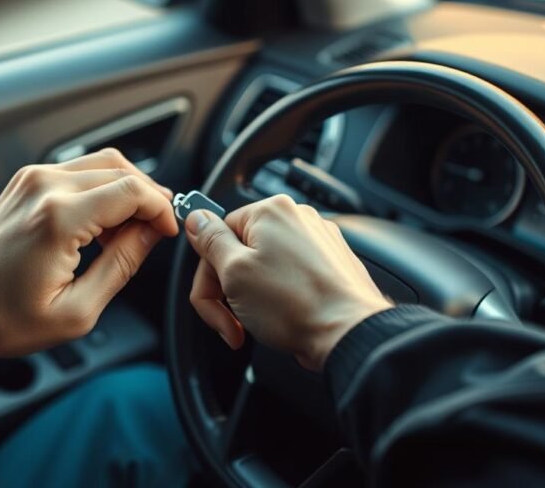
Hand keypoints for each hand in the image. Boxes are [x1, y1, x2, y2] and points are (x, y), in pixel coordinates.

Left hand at [0, 149, 177, 381]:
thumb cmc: (3, 320)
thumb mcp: (78, 310)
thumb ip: (122, 264)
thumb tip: (152, 234)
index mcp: (58, 219)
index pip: (133, 191)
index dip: (161, 210)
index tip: (169, 233)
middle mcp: (43, 188)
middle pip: (121, 169)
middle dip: (148, 198)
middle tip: (156, 232)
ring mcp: (30, 180)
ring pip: (102, 164)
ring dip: (126, 191)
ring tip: (128, 233)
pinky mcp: (24, 183)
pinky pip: (78, 172)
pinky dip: (101, 190)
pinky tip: (102, 225)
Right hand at [185, 195, 391, 370]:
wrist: (348, 334)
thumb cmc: (296, 305)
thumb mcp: (235, 272)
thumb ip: (211, 240)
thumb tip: (196, 218)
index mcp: (271, 211)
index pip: (218, 233)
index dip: (209, 274)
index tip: (213, 302)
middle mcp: (297, 218)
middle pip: (240, 251)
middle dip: (229, 291)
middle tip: (231, 321)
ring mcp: (318, 240)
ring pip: (264, 267)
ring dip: (252, 297)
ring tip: (261, 322)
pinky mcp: (331, 264)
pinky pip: (290, 276)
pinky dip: (279, 298)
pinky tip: (283, 318)